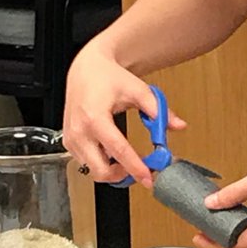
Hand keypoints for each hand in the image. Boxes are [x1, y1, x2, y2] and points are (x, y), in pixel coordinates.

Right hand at [62, 41, 184, 186]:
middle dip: (123, 175)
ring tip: (130, 160)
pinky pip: (86, 163)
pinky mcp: (69, 142)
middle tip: (142, 170)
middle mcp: (79, 131)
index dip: (135, 167)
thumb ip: (159, 110)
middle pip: (100, 170)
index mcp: (95, 117)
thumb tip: (178, 126)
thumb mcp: (138, 90)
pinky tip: (115, 154)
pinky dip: (102, 164)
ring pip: (93, 170)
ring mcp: (72, 138)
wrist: (86, 70)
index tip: (149, 177)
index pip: (118, 150)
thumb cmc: (108, 78)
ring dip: (113, 171)